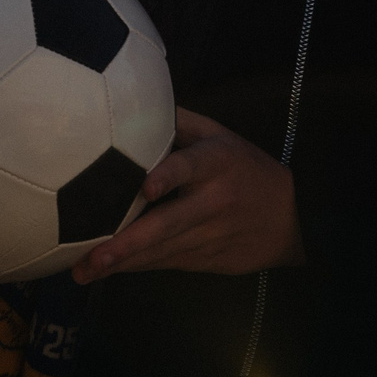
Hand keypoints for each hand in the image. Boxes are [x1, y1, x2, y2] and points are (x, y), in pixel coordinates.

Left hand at [72, 109, 303, 281]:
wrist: (293, 217)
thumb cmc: (245, 167)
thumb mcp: (220, 136)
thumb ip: (179, 122)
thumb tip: (132, 105)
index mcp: (215, 162)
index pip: (189, 167)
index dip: (168, 176)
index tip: (146, 187)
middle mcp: (212, 201)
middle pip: (168, 223)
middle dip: (129, 242)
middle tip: (93, 256)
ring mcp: (209, 235)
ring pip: (161, 251)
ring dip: (122, 263)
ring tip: (84, 272)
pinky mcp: (206, 259)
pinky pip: (166, 263)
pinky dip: (136, 267)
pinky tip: (106, 271)